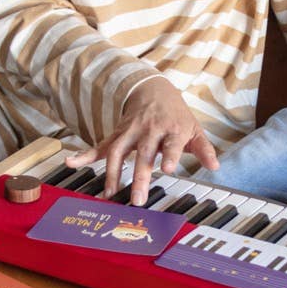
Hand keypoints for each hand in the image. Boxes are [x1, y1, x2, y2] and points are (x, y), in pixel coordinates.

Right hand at [64, 77, 218, 204]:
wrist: (153, 89)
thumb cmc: (175, 115)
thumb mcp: (193, 129)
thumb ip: (204, 149)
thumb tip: (215, 167)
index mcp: (172, 129)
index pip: (172, 143)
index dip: (171, 155)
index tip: (167, 169)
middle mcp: (150, 130)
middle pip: (143, 153)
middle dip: (139, 175)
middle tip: (137, 199)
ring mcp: (131, 131)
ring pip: (118, 151)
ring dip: (112, 172)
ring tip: (109, 193)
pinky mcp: (117, 134)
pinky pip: (99, 145)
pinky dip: (84, 154)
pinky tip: (71, 162)